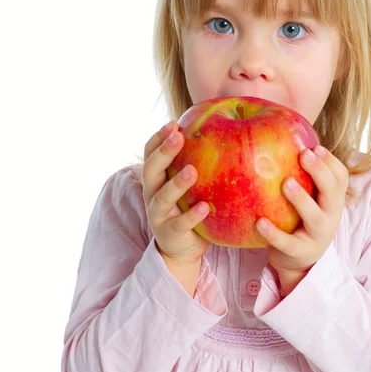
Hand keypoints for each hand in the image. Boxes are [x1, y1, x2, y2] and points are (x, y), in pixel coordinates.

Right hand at [141, 121, 209, 264]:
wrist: (181, 248)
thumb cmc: (186, 206)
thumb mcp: (186, 184)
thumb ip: (193, 162)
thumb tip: (221, 130)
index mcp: (155, 178)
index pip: (150, 153)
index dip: (158, 137)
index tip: (173, 123)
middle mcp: (152, 194)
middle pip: (151, 170)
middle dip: (164, 152)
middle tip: (179, 137)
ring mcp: (158, 215)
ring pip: (162, 197)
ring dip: (176, 183)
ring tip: (192, 171)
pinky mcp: (170, 233)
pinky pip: (180, 224)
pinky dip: (192, 215)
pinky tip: (205, 207)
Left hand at [255, 145, 348, 280]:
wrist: (301, 263)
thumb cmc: (301, 222)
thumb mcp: (310, 201)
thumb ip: (304, 178)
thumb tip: (283, 143)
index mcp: (333, 201)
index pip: (340, 177)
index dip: (330, 161)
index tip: (315, 147)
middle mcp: (330, 216)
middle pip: (332, 192)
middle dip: (320, 172)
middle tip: (304, 155)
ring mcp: (317, 235)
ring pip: (314, 216)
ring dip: (301, 199)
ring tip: (286, 183)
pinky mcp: (300, 252)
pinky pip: (287, 242)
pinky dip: (273, 233)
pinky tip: (259, 222)